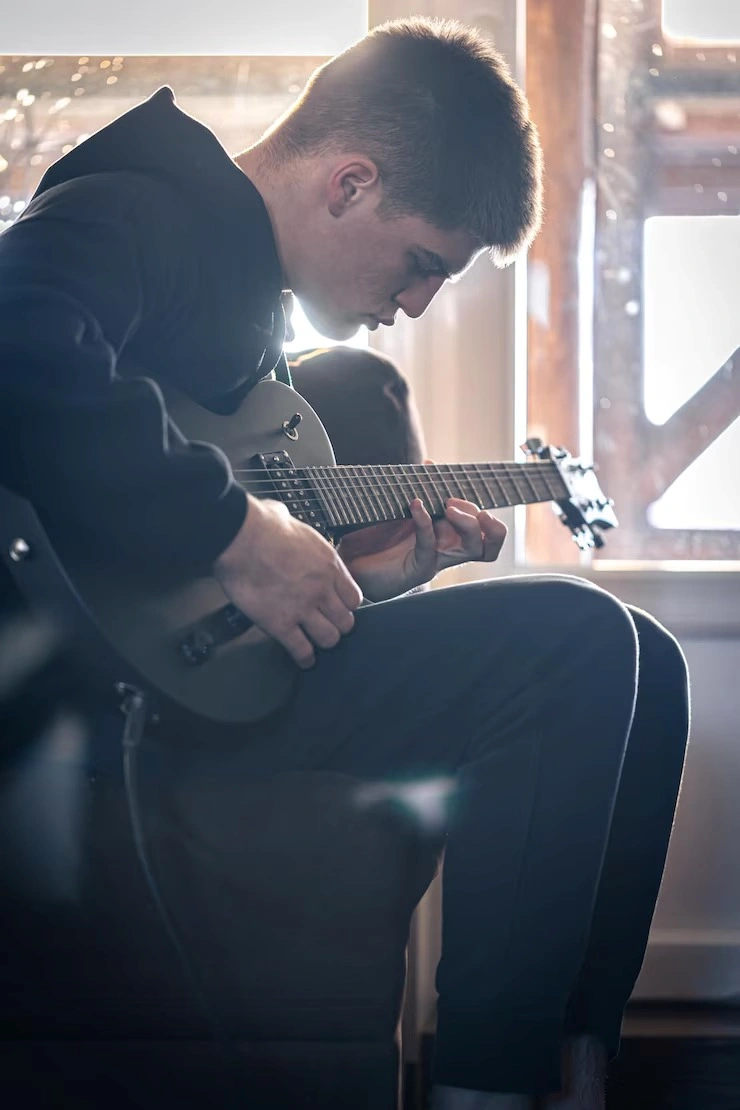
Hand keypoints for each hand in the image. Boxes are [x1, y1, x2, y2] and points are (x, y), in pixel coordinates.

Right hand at [213, 494, 362, 667]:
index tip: (339, 607)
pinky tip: (304, 659)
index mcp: (328, 564)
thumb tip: (280, 516)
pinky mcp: (280, 623)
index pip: (354, 597)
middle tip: (328, 625)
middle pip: (346, 621)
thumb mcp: (288, 518)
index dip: (346, 605)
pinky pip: (301, 650)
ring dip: (322, 641)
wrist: (239, 538)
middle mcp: (322, 589)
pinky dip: (304, 658)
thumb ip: (292, 524)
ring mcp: (303, 608)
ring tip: (316, 642)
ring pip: (329, 638)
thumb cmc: (260, 525)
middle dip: (338, 625)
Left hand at [340, 495, 507, 601]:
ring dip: (467, 524)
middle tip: (454, 503)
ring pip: (474, 550)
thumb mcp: (400, 510)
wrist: (352, 565)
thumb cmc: (377, 539)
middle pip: (489, 543)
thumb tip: (430, 464)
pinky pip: (429, 547)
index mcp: (448, 535)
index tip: (458, 488)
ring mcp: (435, 561)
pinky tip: (414, 506)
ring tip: (448, 506)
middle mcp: (448, 550)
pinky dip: (425, 523)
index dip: (483, 512)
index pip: (485, 530)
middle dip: (483, 520)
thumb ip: (418, 490)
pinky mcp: (417, 570)